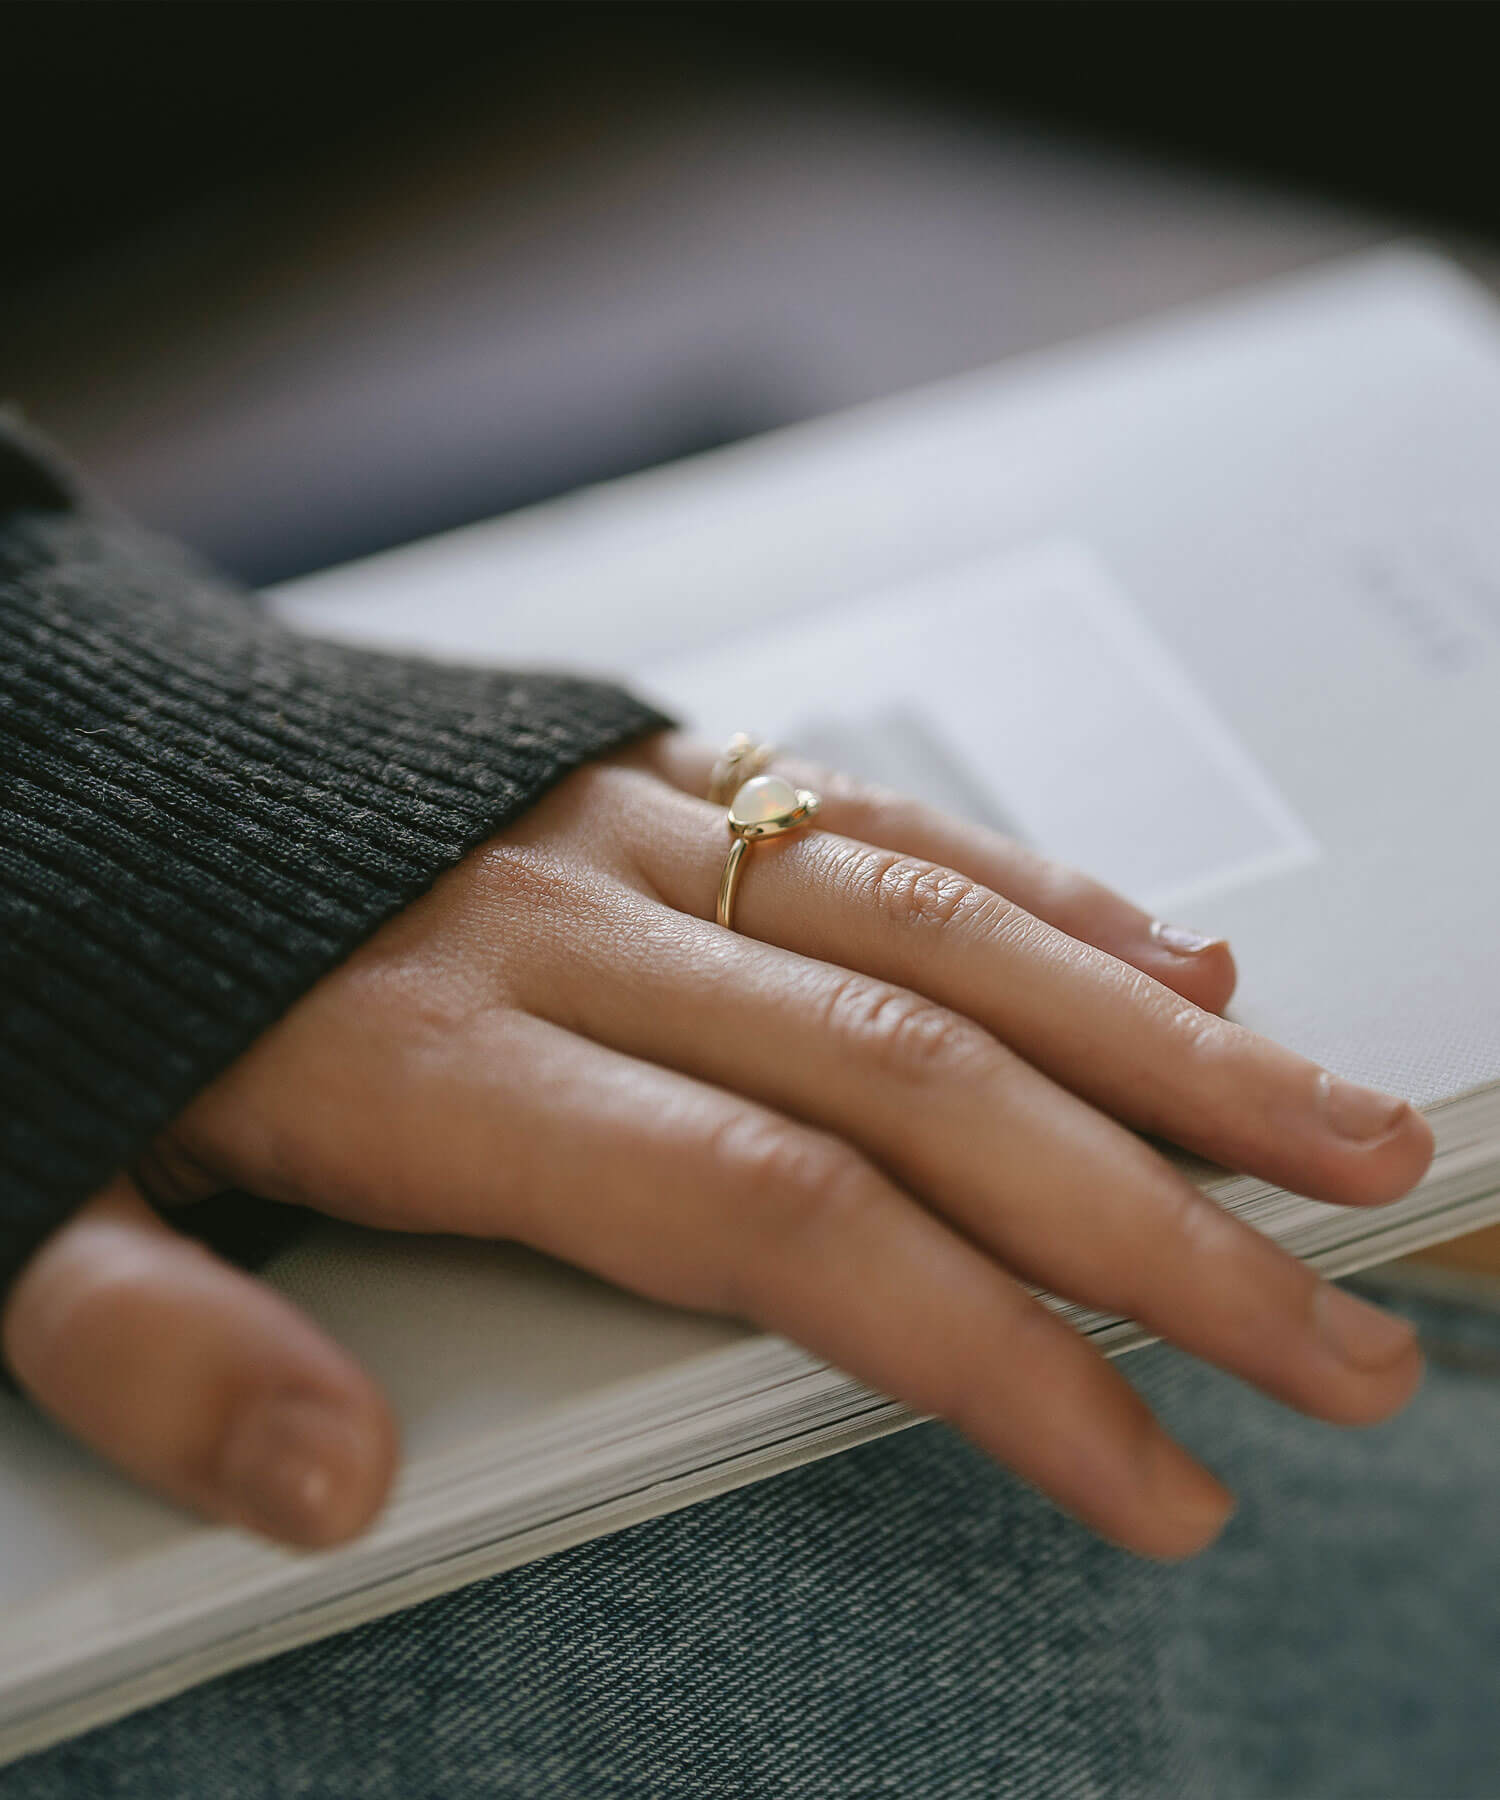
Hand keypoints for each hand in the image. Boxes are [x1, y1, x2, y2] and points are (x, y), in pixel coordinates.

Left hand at [2, 732, 1431, 1557]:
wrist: (49, 743)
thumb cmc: (67, 978)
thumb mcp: (31, 1199)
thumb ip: (156, 1348)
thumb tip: (333, 1479)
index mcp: (436, 1064)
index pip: (786, 1219)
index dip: (995, 1352)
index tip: (1155, 1469)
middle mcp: (571, 931)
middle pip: (927, 1080)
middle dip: (1166, 1220)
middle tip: (1341, 1336)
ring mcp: (626, 833)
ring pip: (947, 932)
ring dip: (1167, 1044)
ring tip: (1340, 1132)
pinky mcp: (644, 776)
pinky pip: (873, 819)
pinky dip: (1036, 890)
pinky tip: (1167, 959)